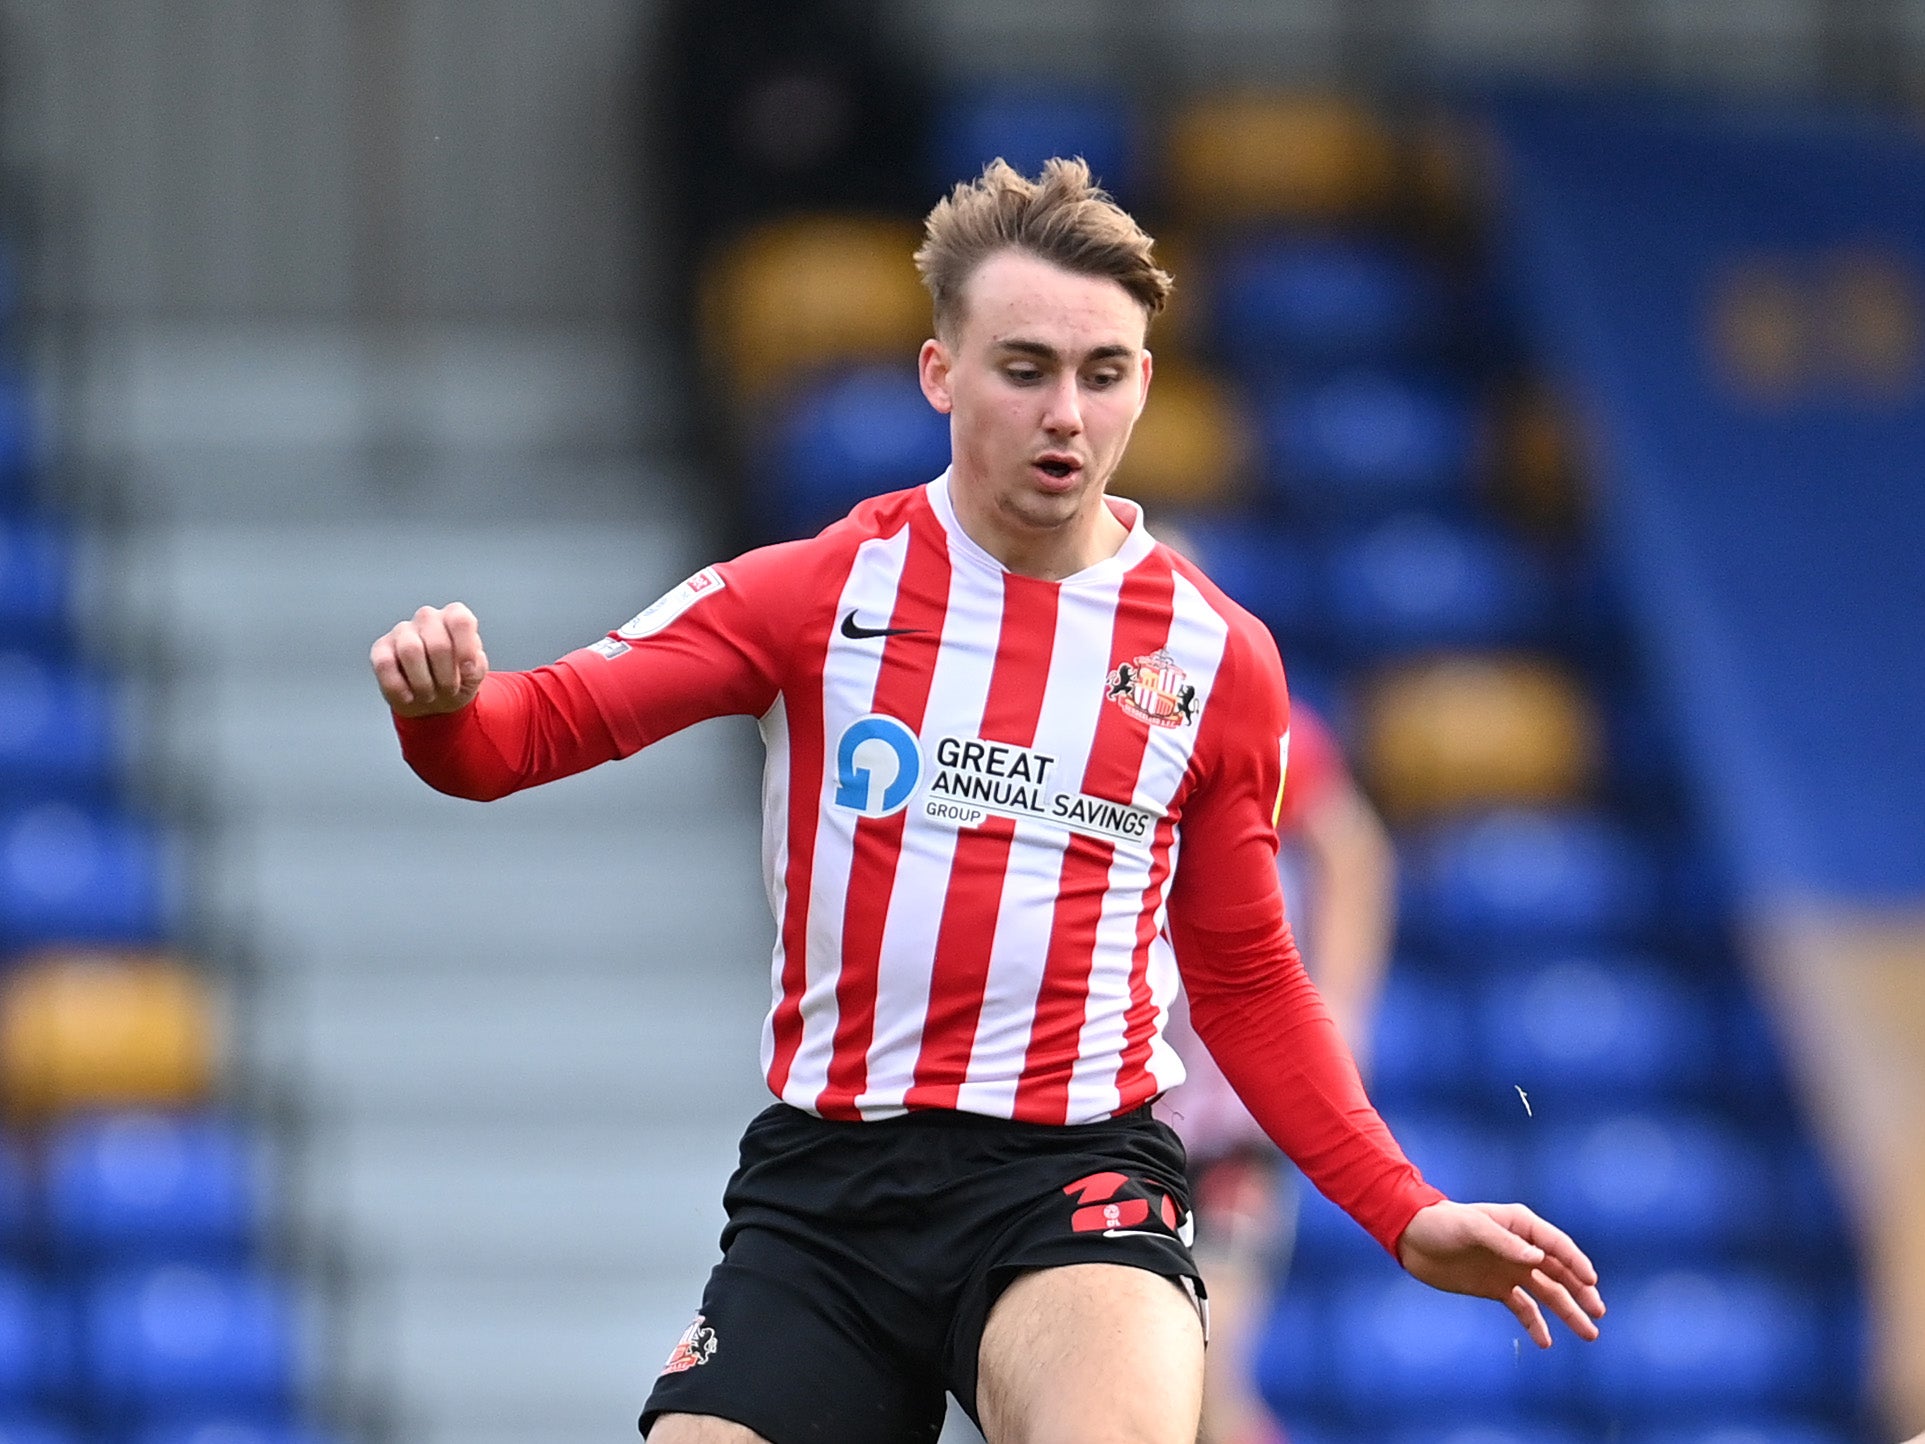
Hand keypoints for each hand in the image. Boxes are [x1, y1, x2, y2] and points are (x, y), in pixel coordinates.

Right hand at [371, 603, 488, 716]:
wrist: (434, 701)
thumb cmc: (456, 679)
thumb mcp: (474, 674)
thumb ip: (475, 665)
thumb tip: (466, 665)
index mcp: (453, 617)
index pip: (461, 621)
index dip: (465, 650)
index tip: (467, 672)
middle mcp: (427, 618)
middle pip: (437, 644)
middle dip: (446, 676)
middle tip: (448, 690)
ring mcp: (402, 631)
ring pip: (410, 651)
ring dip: (423, 682)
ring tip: (429, 695)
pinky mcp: (380, 649)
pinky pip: (384, 664)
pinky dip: (398, 687)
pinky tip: (409, 696)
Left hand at [1397, 1200, 1604, 1347]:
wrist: (1412, 1238)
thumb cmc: (1442, 1224)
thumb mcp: (1472, 1227)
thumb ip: (1505, 1242)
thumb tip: (1538, 1258)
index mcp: (1520, 1225)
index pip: (1556, 1245)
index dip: (1575, 1263)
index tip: (1591, 1283)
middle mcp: (1521, 1248)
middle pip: (1558, 1272)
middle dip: (1581, 1292)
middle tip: (1598, 1313)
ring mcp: (1510, 1269)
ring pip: (1547, 1293)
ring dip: (1567, 1312)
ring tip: (1588, 1333)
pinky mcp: (1497, 1288)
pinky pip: (1523, 1308)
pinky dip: (1535, 1324)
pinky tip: (1546, 1342)